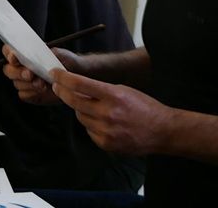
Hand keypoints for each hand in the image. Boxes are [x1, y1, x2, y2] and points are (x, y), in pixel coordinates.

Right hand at [1, 45, 80, 104]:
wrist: (79, 77)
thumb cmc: (68, 62)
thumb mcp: (60, 54)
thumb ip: (47, 53)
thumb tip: (36, 57)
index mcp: (25, 54)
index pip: (8, 52)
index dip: (8, 54)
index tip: (15, 58)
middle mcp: (21, 68)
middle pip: (8, 70)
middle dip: (18, 73)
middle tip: (30, 74)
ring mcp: (25, 82)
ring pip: (17, 84)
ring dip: (28, 85)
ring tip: (43, 84)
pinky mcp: (30, 94)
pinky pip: (23, 95)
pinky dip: (32, 93)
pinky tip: (43, 91)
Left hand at [52, 69, 173, 155]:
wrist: (164, 131)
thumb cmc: (144, 107)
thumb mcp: (124, 90)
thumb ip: (100, 90)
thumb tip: (74, 87)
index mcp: (114, 96)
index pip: (79, 84)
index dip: (62, 77)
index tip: (53, 73)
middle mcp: (108, 114)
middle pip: (73, 101)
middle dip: (62, 92)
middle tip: (57, 86)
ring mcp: (106, 131)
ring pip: (80, 116)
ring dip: (81, 109)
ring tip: (95, 108)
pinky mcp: (106, 143)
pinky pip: (88, 130)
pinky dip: (91, 125)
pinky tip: (104, 122)